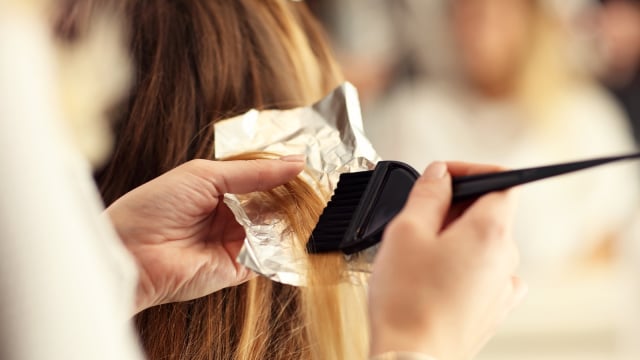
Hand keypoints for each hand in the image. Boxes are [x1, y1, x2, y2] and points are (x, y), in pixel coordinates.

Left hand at [105, 157, 304, 312]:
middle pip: (271, 204)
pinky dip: (285, 245)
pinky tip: (300, 228)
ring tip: (315, 202)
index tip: (309, 163)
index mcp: (217, 190)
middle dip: (292, 194)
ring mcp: (234, 242)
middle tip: (320, 183)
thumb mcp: (205, 175)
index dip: (282, 172)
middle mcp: (228, 216)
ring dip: (292, 217)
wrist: (129, 252)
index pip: (259, 179)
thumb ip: (253, 172)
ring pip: (275, 229)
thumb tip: (295, 162)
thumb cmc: (154, 206)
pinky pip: (270, 257)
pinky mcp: (239, 269)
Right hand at [368, 161, 526, 359]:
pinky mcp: (491, 308)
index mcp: (491, 232)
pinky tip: (434, 277)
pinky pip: (482, 273)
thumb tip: (440, 174)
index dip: (470, 170)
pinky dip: (461, 265)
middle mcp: (506, 258)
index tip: (442, 176)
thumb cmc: (409, 302)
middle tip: (416, 218)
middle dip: (454, 205)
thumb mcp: (406, 232)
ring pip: (482, 243)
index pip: (502, 180)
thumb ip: (428, 194)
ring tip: (418, 254)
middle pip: (489, 212)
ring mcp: (502, 286)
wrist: (413, 358)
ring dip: (454, 236)